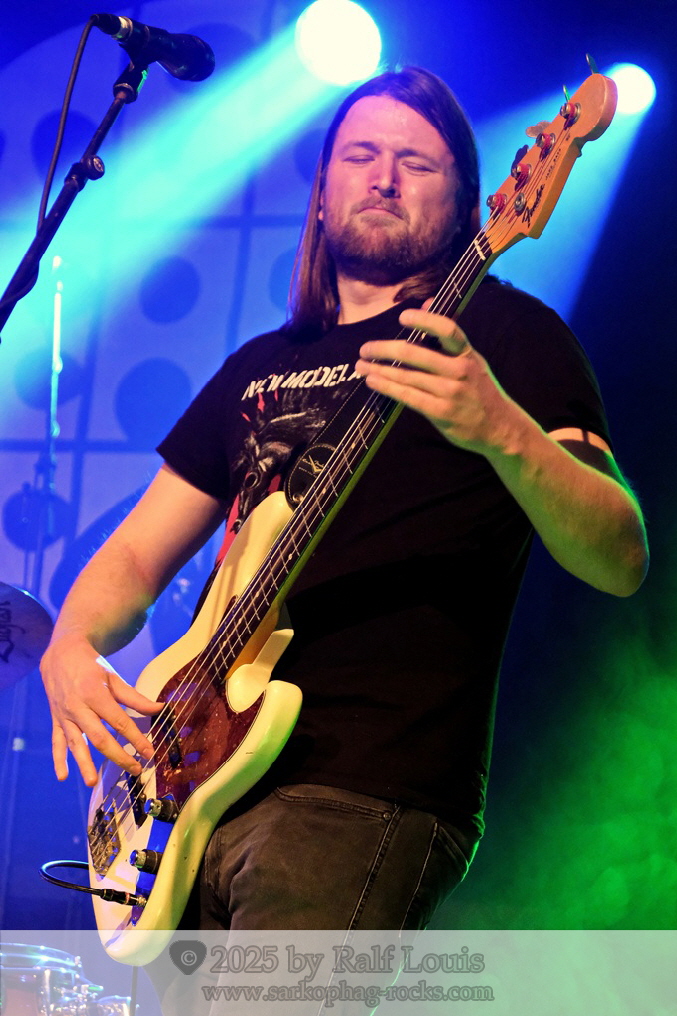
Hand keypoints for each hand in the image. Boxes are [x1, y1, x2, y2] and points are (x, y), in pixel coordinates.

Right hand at [41, 633, 161, 785]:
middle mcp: (79, 707)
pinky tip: (62, 776)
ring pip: (75, 744)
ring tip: (92, 783)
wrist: (61, 654)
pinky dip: (58, 759)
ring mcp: (65, 715)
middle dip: (118, 756)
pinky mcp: (55, 719)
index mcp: (96, 694)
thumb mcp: (113, 677)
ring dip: (84, 764)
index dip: (135, 738)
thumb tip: (159, 708)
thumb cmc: (91, 666)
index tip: (149, 752)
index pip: (119, 722)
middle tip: (135, 769)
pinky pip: (56, 742)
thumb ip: (135, 697)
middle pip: (99, 737)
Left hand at [355, 306, 523, 456]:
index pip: (448, 329)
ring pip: (408, 377)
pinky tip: (373, 382)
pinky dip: (388, 388)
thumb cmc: (479, 390)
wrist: (499, 428)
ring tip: (361, 365)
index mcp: (467, 354)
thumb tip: (427, 302)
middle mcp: (460, 371)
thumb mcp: (471, 359)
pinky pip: (409, 397)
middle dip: (385, 349)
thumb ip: (447, 335)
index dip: (425, 321)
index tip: (403, 317)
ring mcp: (450, 393)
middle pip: (417, 354)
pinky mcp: (442, 413)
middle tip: (365, 348)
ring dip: (380, 369)